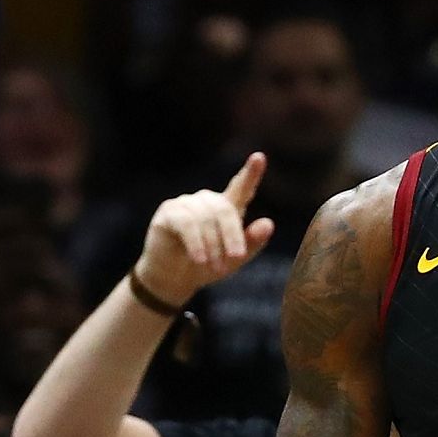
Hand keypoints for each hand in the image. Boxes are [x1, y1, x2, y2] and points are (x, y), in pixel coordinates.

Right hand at [133, 153, 274, 305]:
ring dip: (213, 245)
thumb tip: (268, 223)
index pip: (241, 187)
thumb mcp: (235, 258)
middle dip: (232, 236)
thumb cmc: (210, 265)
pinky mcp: (169, 212)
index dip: (251, 173)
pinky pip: (186, 223)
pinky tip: (199, 259)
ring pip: (205, 218)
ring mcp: (186, 203)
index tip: (259, 157)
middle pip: (225, 210)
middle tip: (235, 259)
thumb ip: (252, 242)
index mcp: (228, 208)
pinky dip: (196, 243)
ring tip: (215, 266)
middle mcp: (207, 201)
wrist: (175, 279)